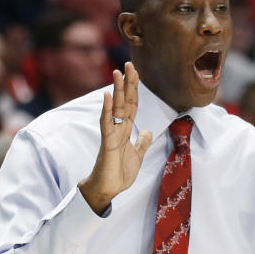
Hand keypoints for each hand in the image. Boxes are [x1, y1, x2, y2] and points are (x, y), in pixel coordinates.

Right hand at [78, 63, 153, 214]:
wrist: (108, 189)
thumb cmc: (119, 173)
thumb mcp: (137, 156)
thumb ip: (142, 143)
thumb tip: (148, 131)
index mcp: (126, 130)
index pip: (131, 106)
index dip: (134, 90)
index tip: (135, 73)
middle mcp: (118, 129)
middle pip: (124, 102)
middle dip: (127, 84)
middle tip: (129, 63)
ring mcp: (112, 134)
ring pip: (115, 109)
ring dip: (116, 90)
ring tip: (117, 73)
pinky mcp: (107, 143)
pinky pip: (106, 124)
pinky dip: (106, 110)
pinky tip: (107, 96)